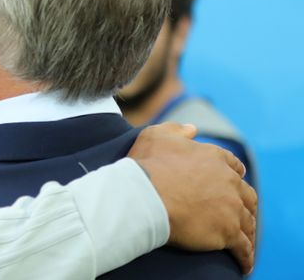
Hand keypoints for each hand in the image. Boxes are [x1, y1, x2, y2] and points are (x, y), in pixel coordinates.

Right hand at [128, 122, 256, 273]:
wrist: (144, 195)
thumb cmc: (147, 165)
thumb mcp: (156, 135)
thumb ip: (176, 130)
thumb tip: (192, 128)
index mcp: (214, 157)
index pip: (234, 166)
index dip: (233, 175)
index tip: (232, 182)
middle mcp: (228, 180)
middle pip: (246, 194)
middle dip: (245, 203)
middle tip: (239, 213)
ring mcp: (230, 207)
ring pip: (248, 221)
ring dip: (247, 231)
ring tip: (244, 241)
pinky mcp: (228, 232)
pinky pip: (243, 247)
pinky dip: (246, 256)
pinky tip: (244, 263)